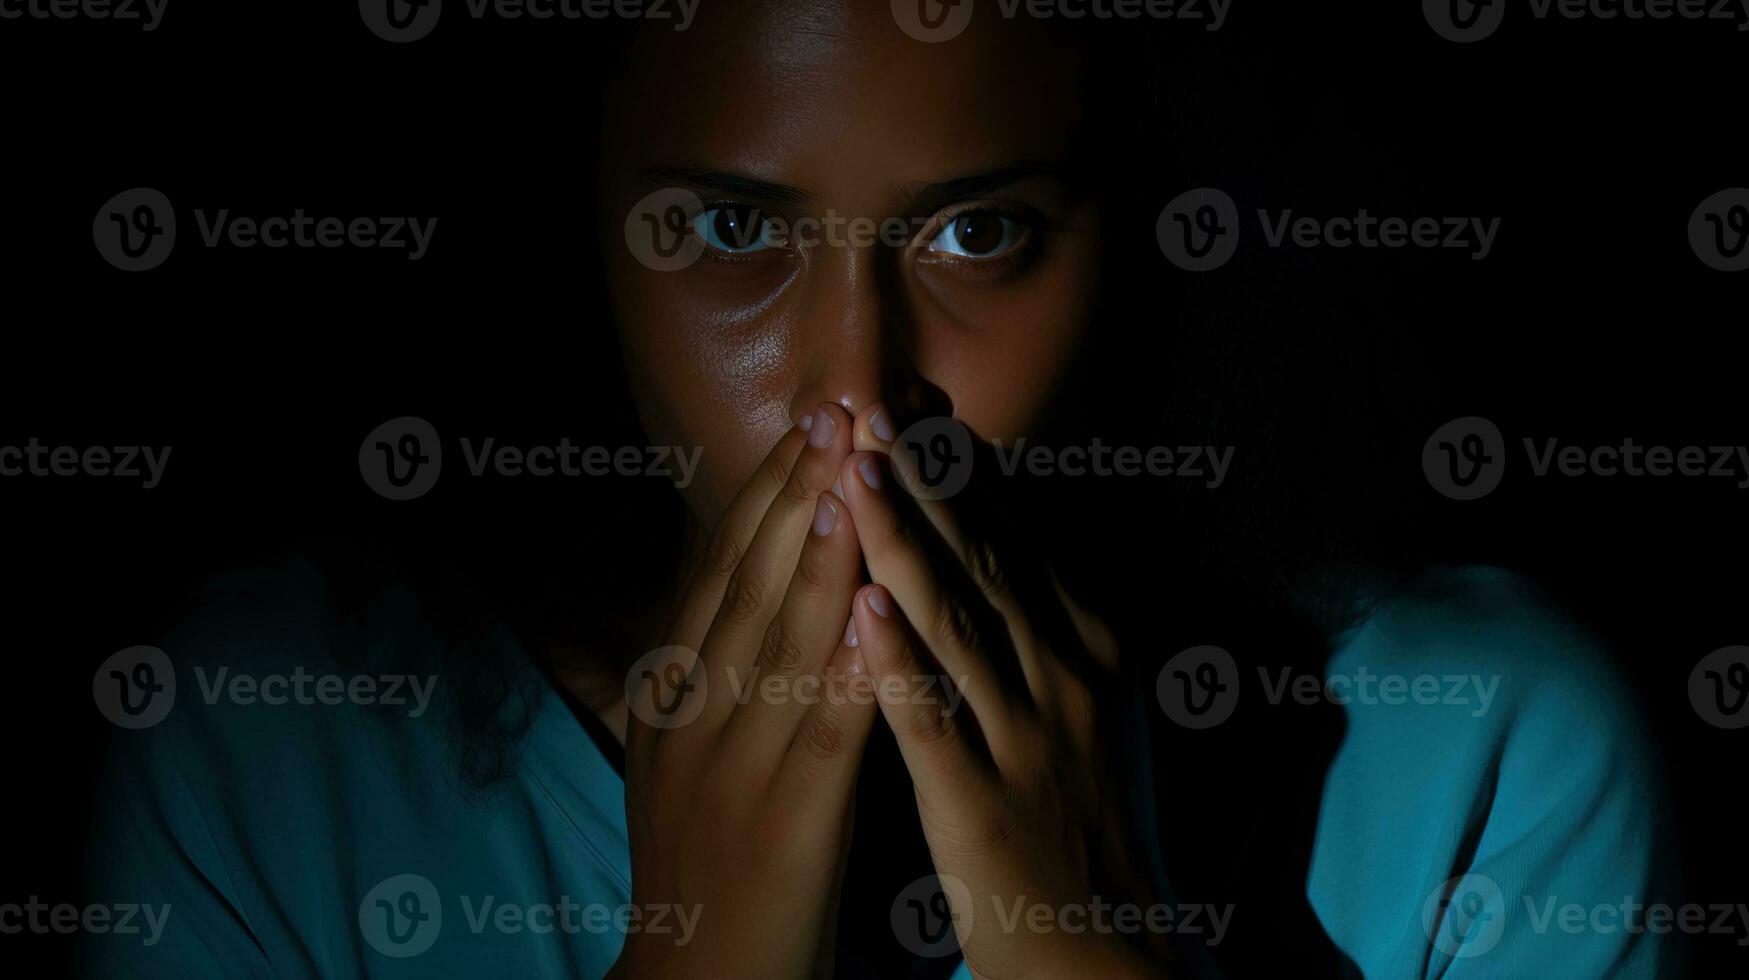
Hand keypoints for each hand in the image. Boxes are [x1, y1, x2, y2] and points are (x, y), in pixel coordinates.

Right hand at [612, 404, 879, 979]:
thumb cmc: (711, 860)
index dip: (763, 493)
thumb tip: (755, 585)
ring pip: (780, 640)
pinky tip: (877, 611)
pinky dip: (848, 663)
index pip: (720, 573)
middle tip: (834, 412)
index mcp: (672, 696)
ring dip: (817, 554)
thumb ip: (717, 670)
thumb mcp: (690, 752)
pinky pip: (823, 727)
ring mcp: (733, 764)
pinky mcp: (785, 817)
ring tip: (850, 476)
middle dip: (793, 493)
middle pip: (747, 585)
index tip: (806, 423)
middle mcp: (694, 715)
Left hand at [835, 404, 1176, 979]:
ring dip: (905, 540)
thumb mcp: (1100, 708)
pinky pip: (935, 721)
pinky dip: (899, 661)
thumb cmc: (1091, 823)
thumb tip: (1018, 545)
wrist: (1113, 949)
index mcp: (1090, 649)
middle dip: (922, 477)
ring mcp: (1027, 738)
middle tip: (868, 400)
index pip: (1016, 540)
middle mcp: (1065, 678)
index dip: (957, 470)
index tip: (907, 404)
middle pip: (985, 559)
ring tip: (855, 468)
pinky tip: (862, 607)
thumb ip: (1057, 627)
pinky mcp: (983, 803)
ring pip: (959, 622)